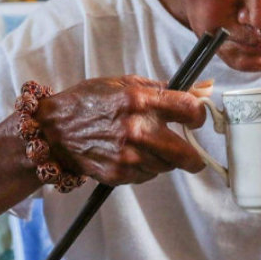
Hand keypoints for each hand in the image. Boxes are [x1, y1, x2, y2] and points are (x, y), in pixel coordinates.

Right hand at [37, 75, 211, 185]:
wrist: (54, 129)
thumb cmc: (92, 101)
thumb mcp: (128, 83)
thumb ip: (169, 88)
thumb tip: (207, 89)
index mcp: (141, 100)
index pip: (189, 109)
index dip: (200, 115)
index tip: (197, 119)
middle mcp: (136, 129)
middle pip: (185, 153)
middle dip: (194, 156)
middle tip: (193, 154)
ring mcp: (127, 155)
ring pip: (167, 166)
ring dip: (166, 159)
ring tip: (149, 146)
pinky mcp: (119, 174)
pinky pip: (148, 176)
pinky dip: (147, 168)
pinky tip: (133, 155)